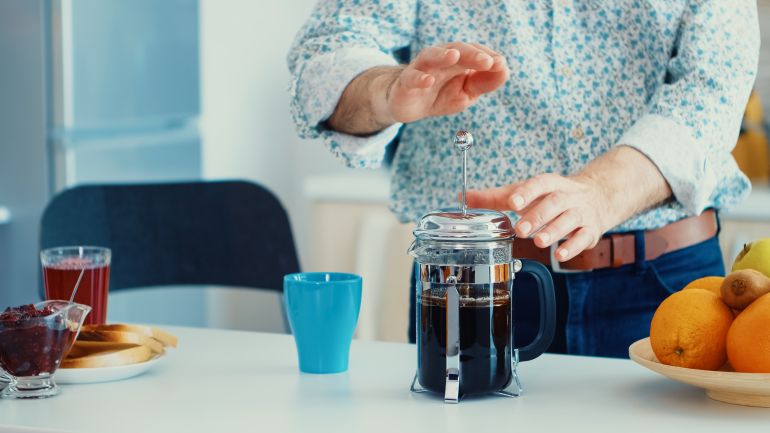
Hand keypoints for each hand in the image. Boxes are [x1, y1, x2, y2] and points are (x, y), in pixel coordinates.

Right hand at [377, 42, 508, 123]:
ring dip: (442, 55)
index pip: (474, 51)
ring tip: (454, 56)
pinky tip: (428, 81)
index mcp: (457, 59)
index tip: (500, 63)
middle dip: (472, 54)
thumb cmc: (442, 94)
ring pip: (431, 56)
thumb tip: (504, 68)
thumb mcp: (467, 92)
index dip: (487, 55)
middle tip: (488, 61)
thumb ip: (485, 82)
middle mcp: (439, 59)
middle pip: (456, 49)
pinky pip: (412, 78)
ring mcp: (421, 69)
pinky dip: (420, 79)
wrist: (409, 105)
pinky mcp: (406, 84)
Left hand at [465, 173, 612, 261]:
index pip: (539, 184)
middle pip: (554, 203)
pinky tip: (559, 255)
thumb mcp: (525, 192)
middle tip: (520, 229)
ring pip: (570, 220)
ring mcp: (581, 213)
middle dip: (538, 215)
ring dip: (554, 231)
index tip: (513, 202)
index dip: (526, 192)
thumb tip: (462, 197)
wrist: (598, 196)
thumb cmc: (551, 196)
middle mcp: (567, 196)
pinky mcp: (590, 230)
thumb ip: (495, 197)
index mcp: (550, 184)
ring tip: (538, 241)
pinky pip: (583, 238)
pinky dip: (573, 247)